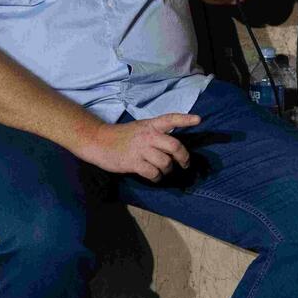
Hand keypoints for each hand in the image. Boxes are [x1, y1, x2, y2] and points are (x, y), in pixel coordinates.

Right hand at [77, 113, 200, 180]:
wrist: (98, 141)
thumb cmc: (122, 136)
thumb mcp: (140, 128)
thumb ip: (156, 134)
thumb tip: (173, 148)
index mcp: (150, 125)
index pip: (170, 119)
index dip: (185, 120)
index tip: (198, 120)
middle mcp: (148, 136)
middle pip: (175, 145)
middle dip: (184, 157)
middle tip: (185, 164)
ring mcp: (141, 149)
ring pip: (166, 162)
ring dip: (168, 170)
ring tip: (164, 172)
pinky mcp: (134, 162)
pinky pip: (153, 173)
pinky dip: (157, 178)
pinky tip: (154, 177)